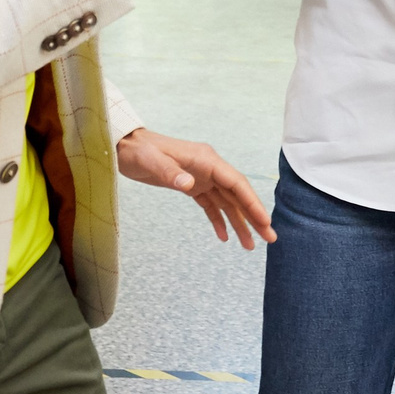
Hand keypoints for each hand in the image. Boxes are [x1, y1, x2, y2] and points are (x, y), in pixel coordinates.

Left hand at [115, 128, 275, 248]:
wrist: (125, 147)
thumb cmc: (139, 151)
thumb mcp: (152, 162)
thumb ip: (171, 172)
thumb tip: (189, 185)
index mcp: (207, 160)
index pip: (237, 183)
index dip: (252, 203)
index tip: (265, 222)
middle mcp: (210, 168)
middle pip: (238, 195)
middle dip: (254, 216)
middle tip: (269, 238)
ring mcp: (202, 177)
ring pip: (227, 203)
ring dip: (239, 223)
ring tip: (250, 246)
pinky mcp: (192, 186)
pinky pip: (211, 205)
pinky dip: (218, 220)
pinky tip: (224, 237)